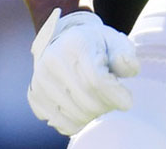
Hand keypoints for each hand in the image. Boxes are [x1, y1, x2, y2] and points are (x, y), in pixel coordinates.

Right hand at [27, 8, 140, 135]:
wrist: (63, 41)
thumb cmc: (95, 43)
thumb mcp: (115, 41)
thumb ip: (126, 55)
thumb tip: (130, 69)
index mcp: (75, 44)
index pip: (96, 80)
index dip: (114, 95)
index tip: (127, 101)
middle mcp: (52, 62)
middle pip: (86, 100)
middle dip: (107, 105)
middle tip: (115, 101)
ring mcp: (40, 81)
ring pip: (75, 115)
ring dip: (94, 114)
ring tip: (101, 101)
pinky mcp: (35, 98)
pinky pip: (62, 123)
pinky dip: (79, 122)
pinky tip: (85, 108)